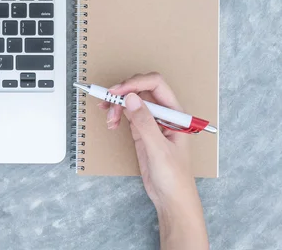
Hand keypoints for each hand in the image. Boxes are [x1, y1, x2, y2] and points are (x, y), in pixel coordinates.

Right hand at [99, 73, 207, 249]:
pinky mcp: (141, 131)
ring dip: (116, 104)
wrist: (171, 198)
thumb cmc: (174, 177)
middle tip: (106, 102)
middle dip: (122, 93)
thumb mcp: (159, 149)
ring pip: (131, 101)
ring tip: (108, 119)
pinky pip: (126, 114)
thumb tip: (131, 98)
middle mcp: (164, 113)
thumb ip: (145, 122)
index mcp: (175, 113)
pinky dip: (116, 114)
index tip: (117, 91)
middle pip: (140, 89)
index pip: (155, 85)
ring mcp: (152, 121)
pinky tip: (111, 123)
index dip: (135, 83)